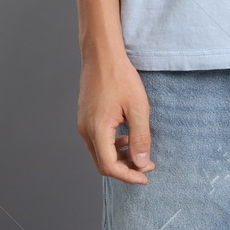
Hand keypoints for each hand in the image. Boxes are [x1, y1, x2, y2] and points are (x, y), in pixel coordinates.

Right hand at [77, 50, 155, 183]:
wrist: (101, 54)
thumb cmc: (120, 77)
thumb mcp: (137, 108)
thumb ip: (140, 138)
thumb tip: (141, 163)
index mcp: (97, 130)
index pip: (110, 167)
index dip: (128, 176)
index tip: (145, 176)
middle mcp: (85, 130)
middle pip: (102, 163)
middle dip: (125, 169)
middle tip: (146, 165)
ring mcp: (82, 123)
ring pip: (99, 153)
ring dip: (119, 158)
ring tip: (139, 151)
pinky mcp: (85, 117)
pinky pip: (97, 141)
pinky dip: (112, 146)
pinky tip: (126, 137)